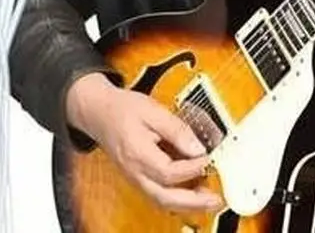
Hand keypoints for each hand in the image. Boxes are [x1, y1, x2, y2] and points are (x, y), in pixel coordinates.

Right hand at [66, 73, 222, 213]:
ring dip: (188, 205)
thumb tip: (198, 147)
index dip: (192, 168)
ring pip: (162, 201)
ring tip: (209, 200)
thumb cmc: (122, 110)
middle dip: (193, 202)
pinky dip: (178, 199)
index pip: (169, 172)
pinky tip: (193, 192)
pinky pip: (159, 195)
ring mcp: (136, 178)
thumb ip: (176, 129)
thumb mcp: (152, 110)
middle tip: (216, 199)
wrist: (99, 113)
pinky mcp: (139, 179)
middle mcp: (135, 172)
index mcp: (137, 153)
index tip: (207, 157)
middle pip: (165, 198)